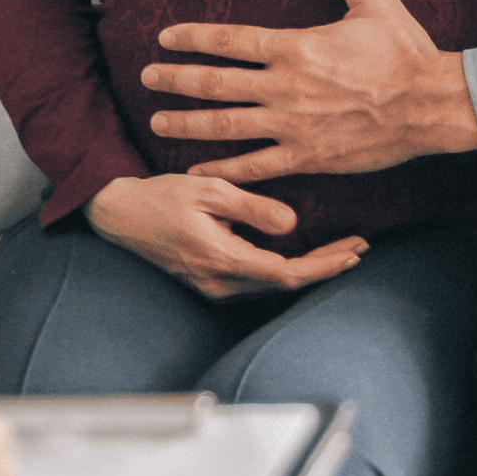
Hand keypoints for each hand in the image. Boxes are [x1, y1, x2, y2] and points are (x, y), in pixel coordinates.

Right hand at [84, 171, 366, 299]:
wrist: (117, 214)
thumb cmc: (160, 195)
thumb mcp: (209, 189)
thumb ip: (252, 207)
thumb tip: (293, 225)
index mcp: (222, 258)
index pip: (287, 272)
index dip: (325, 265)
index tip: (352, 252)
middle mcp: (219, 282)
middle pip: (286, 283)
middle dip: (325, 266)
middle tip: (358, 247)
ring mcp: (212, 286)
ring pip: (272, 285)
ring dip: (308, 268)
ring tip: (341, 249)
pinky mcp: (208, 282)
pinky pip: (256, 281)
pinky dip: (285, 269)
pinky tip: (304, 255)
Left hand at [139, 0, 476, 183]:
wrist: (433, 105)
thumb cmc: (404, 49)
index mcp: (297, 46)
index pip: (230, 40)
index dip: (193, 38)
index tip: (166, 38)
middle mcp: (286, 88)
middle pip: (216, 84)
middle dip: (177, 80)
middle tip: (147, 77)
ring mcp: (294, 126)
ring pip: (226, 127)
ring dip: (188, 124)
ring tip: (157, 121)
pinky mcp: (309, 157)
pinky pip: (256, 167)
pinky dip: (223, 170)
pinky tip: (198, 171)